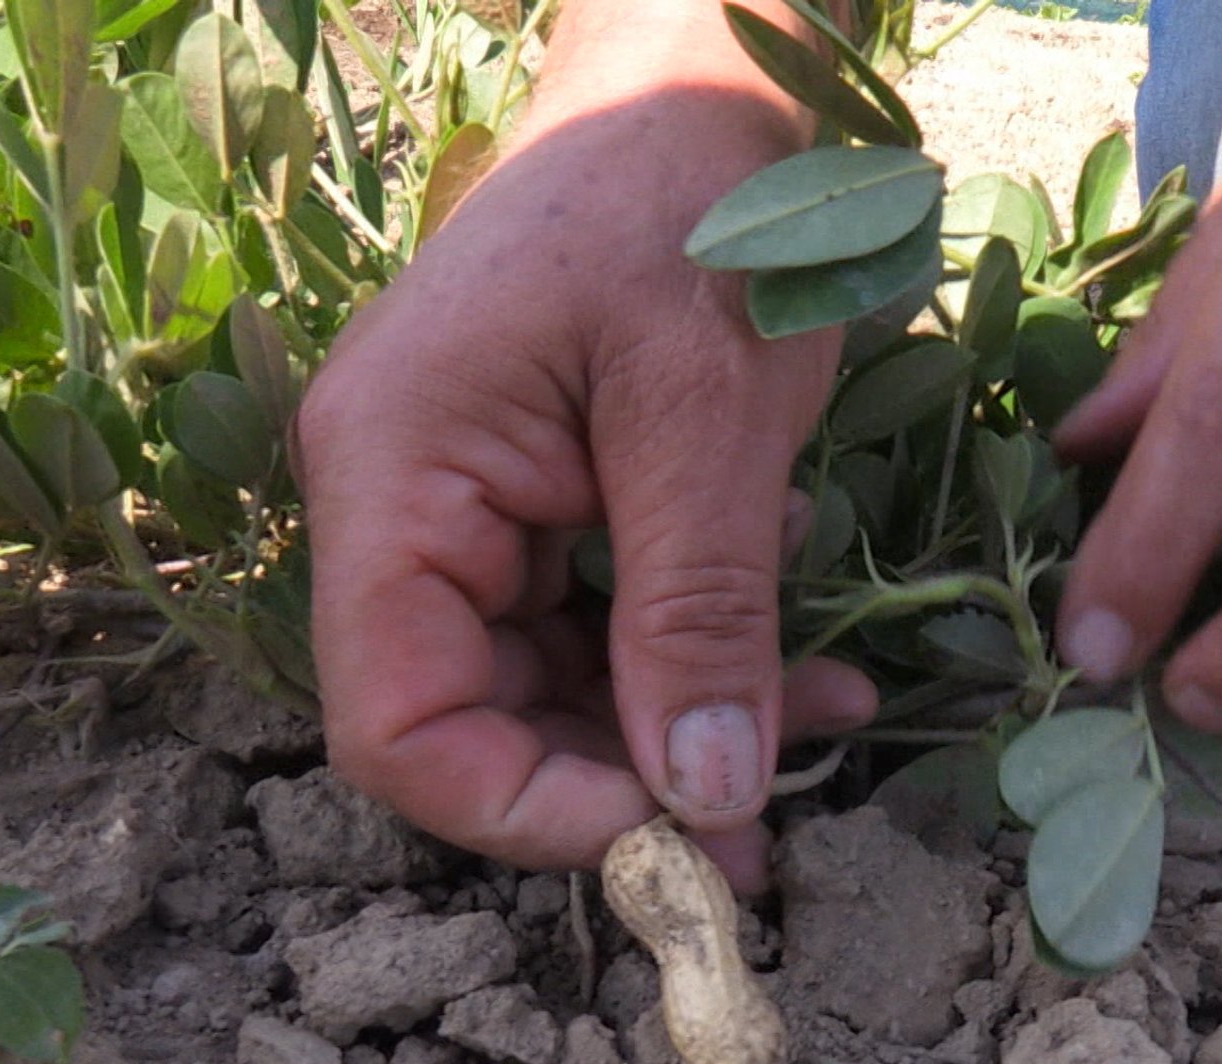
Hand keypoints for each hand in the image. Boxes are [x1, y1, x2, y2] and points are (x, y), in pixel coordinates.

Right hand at [295, 83, 873, 890]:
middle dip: (625, 779)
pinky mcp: (538, 492)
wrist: (696, 69)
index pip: (397, 723)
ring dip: (680, 724)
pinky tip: (796, 647)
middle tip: (779, 812)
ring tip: (828, 716)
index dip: (526, 809)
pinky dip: (694, 655)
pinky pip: (594, 619)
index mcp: (393, 472)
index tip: (678, 830)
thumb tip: (710, 799)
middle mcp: (402, 501)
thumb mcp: (709, 412)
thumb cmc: (692, 194)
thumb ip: (701, 610)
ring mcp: (467, 499)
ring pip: (546, 682)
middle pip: (472, 716)